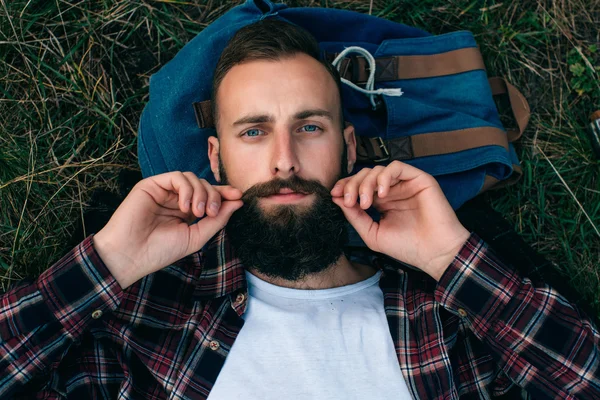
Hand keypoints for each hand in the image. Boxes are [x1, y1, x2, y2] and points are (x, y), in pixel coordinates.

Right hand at [93, 171, 242, 288]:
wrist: (131, 255)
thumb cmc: (160, 251)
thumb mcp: (196, 237)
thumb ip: (217, 220)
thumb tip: (238, 202)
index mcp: (186, 212)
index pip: (209, 196)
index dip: (225, 193)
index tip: (239, 196)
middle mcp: (176, 199)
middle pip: (204, 185)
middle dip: (214, 196)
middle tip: (210, 213)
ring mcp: (164, 191)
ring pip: (192, 179)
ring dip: (201, 193)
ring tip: (197, 213)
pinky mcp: (151, 184)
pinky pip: (177, 177)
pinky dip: (187, 189)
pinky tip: (185, 207)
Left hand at [331, 161, 469, 280]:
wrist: (434, 253)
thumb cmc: (406, 247)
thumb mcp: (372, 233)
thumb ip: (354, 216)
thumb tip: (336, 198)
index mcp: (381, 202)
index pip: (359, 186)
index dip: (345, 186)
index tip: (334, 195)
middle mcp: (392, 190)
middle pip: (365, 175)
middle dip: (352, 185)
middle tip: (349, 200)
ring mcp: (405, 184)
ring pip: (378, 169)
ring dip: (366, 183)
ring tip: (366, 203)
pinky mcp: (418, 179)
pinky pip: (396, 167)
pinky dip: (384, 177)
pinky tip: (381, 195)